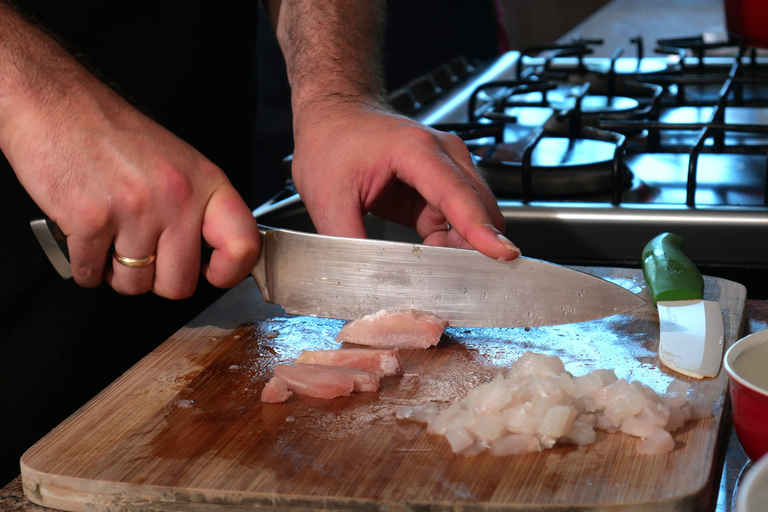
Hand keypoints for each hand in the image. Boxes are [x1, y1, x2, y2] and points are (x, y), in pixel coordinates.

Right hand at [0, 20, 258, 297]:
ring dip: (116, 273)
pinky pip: (91, 275)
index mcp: (205, 183)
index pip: (243, 246)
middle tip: (143, 258)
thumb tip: (213, 258)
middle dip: (157, 280)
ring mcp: (134, 211)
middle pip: (180, 284)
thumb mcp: (179, 163)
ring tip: (110, 241)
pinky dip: (85, 267)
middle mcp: (176, 198)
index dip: (229, 272)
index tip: (213, 274)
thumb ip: (200, 209)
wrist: (55, 102)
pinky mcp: (90, 221)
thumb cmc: (114, 133)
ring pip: (133, 285)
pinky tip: (85, 239)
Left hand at [290, 100, 520, 260]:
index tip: (502, 255)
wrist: (334, 116)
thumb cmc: (332, 141)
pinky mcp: (441, 186)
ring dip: (461, 249)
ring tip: (432, 271)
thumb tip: (363, 282)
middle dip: (475, 249)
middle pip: (480, 210)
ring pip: (475, 219)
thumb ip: (347, 243)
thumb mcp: (328, 198)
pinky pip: (459, 223)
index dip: (480, 230)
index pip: (458, 196)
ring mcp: (448, 169)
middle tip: (454, 283)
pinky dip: (450, 245)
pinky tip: (429, 258)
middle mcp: (444, 156)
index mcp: (417, 151)